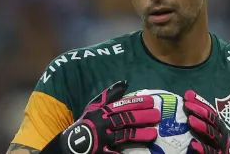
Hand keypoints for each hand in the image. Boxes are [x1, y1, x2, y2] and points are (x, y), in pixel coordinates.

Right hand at [41, 81, 160, 153]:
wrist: (71, 143)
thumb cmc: (87, 122)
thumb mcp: (95, 106)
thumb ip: (110, 95)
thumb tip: (124, 83)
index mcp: (103, 111)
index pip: (122, 105)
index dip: (137, 102)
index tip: (151, 100)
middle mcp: (104, 123)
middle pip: (125, 118)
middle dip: (142, 116)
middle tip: (157, 115)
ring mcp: (104, 138)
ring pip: (124, 134)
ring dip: (139, 134)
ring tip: (153, 134)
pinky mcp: (102, 151)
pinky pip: (114, 152)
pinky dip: (121, 153)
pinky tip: (136, 153)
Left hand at [183, 90, 229, 153]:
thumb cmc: (206, 142)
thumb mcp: (201, 127)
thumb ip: (196, 112)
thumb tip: (188, 93)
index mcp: (218, 125)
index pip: (210, 111)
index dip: (200, 102)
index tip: (188, 96)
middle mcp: (221, 133)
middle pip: (212, 120)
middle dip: (200, 111)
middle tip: (187, 105)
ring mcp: (220, 145)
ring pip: (212, 134)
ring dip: (202, 125)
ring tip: (190, 120)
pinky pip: (210, 151)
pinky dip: (203, 147)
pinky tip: (193, 144)